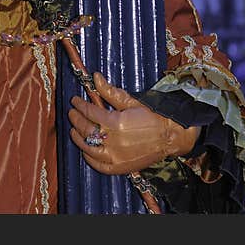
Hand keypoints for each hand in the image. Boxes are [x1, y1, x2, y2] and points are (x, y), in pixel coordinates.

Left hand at [68, 72, 198, 174]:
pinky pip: (99, 165)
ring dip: (78, 138)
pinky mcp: (121, 167)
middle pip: (86, 129)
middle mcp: (114, 141)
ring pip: (88, 147)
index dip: (79, 105)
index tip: (75, 100)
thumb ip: (110, 92)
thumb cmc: (153, 117)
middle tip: (72, 112)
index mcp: (116, 122)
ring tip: (73, 130)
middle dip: (76, 119)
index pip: (89, 112)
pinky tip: (86, 150)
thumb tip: (95, 78)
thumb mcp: (131, 102)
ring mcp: (116, 156)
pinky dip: (89, 158)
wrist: (172, 136)